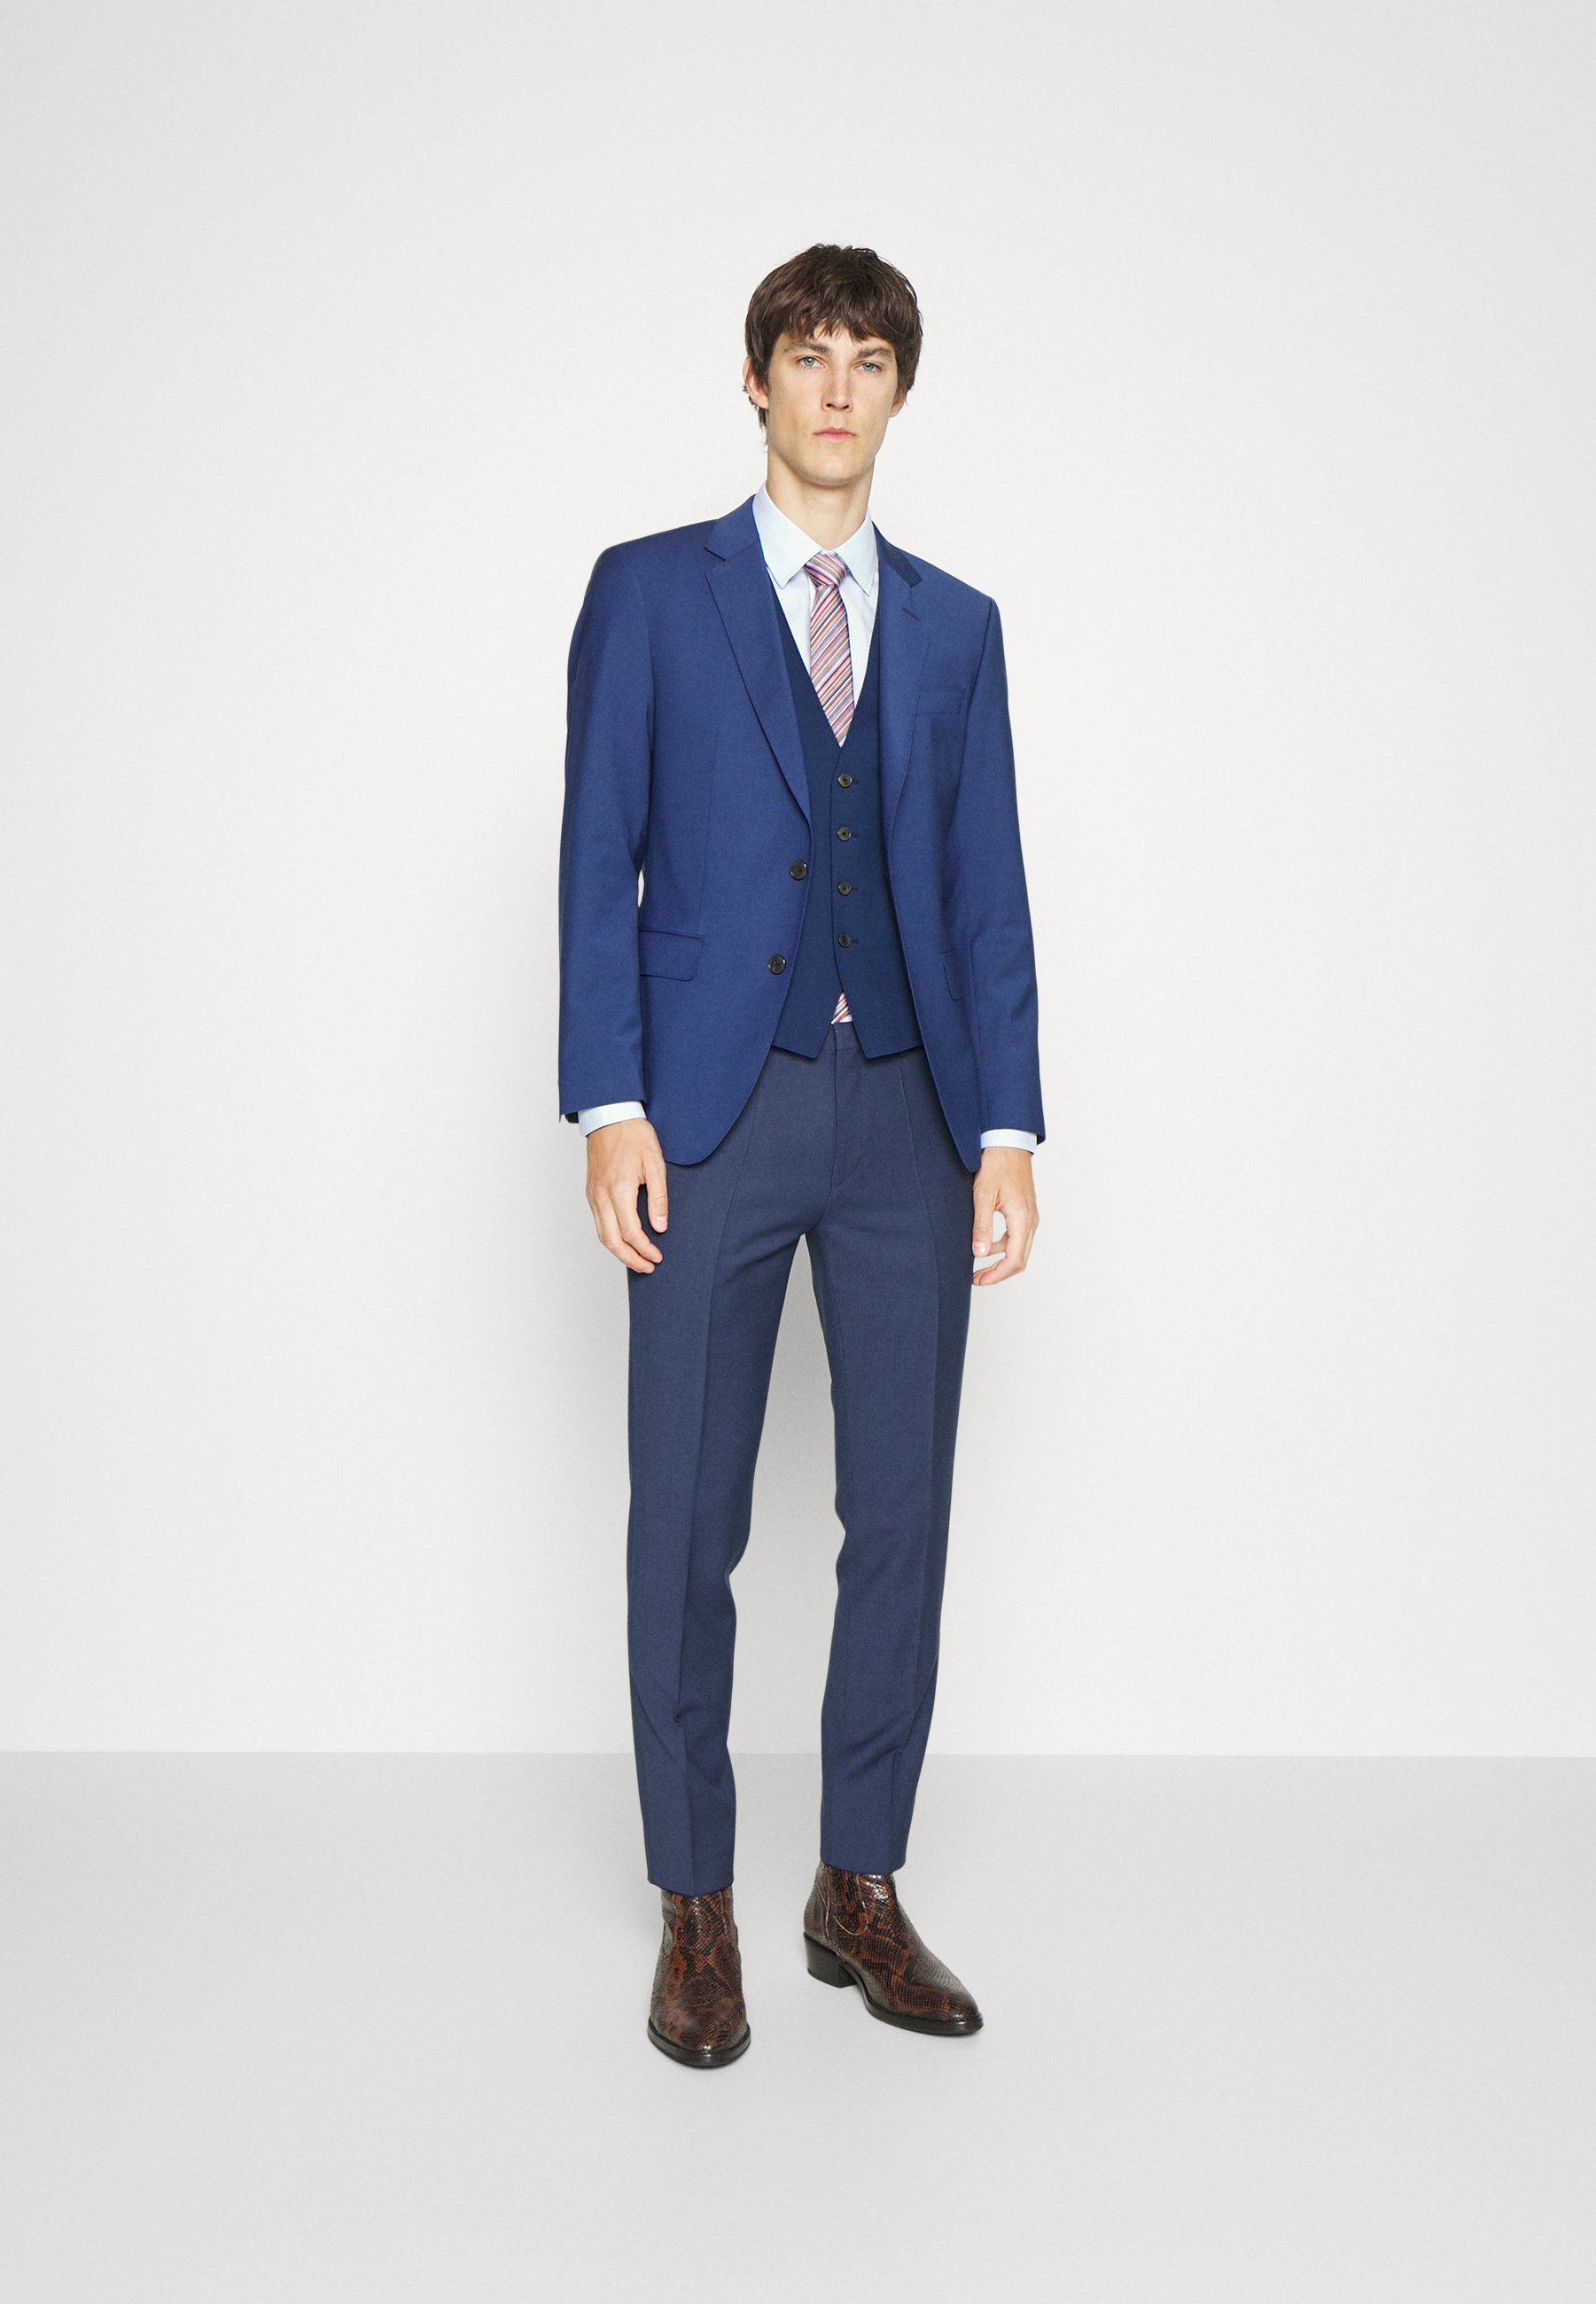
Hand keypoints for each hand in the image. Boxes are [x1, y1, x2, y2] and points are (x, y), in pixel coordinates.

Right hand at [585, 1118, 667, 1271]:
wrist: (610, 1116)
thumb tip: (660, 1226)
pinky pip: (598, 1222)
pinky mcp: (590, 1192)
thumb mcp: (655, 1164)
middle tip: (648, 1267)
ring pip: (601, 1234)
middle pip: (611, 1241)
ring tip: (637, 1260)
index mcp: (619, 1190)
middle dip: (630, 1259)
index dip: (645, 1249)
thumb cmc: (634, 1135)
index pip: (630, 1232)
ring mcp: (593, 1194)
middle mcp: (601, 1196)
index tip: (657, 1256)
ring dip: (618, 1252)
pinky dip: (610, 1237)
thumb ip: (659, 1198)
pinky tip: (623, 1241)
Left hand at [972, 1146, 1037, 1283]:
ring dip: (1000, 1261)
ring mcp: (1030, 1216)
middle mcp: (1030, 1220)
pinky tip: (986, 1245)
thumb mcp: (983, 1196)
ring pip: (1019, 1249)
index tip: (978, 1280)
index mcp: (1022, 1219)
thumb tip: (979, 1254)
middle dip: (998, 1273)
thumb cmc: (996, 1165)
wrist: (1007, 1143)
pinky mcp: (1025, 1211)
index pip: (1014, 1260)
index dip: (997, 1275)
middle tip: (977, 1279)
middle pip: (1019, 1259)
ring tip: (978, 1265)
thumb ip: (982, 1227)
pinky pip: (1017, 1237)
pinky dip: (1003, 1247)